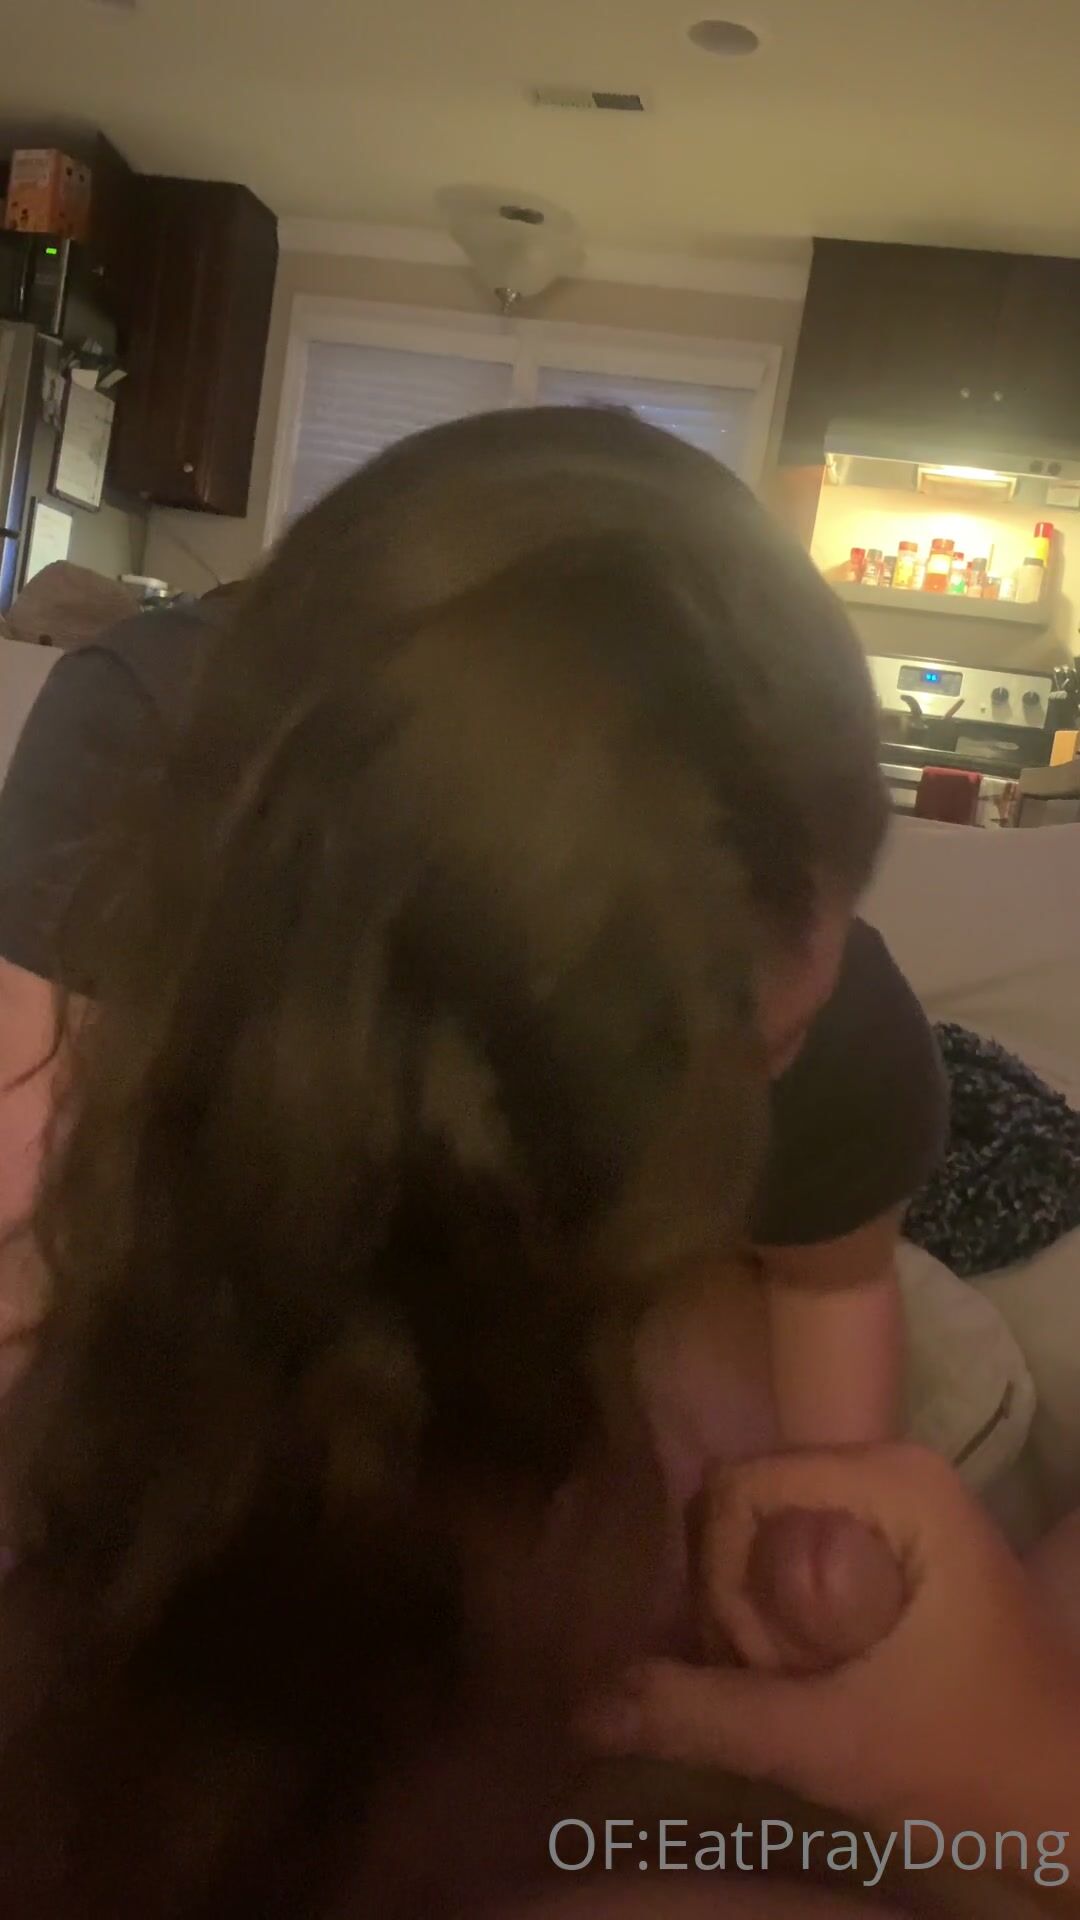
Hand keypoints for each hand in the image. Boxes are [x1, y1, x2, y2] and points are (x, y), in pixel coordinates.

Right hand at [584, 1444, 1079, 1843]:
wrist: (1068, 1804)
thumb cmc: (970, 1761)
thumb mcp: (831, 1744)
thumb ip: (704, 1715)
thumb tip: (582, 1707)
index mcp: (892, 1478)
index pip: (738, 1491)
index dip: (723, 1584)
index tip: (761, 1670)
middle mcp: (890, 1465)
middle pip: (743, 1506)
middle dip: (736, 1606)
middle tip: (778, 1688)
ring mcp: (892, 1501)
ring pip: (759, 1535)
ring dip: (752, 1621)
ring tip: (794, 1692)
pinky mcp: (889, 1540)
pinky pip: (790, 1552)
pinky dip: (774, 1619)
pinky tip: (796, 1680)